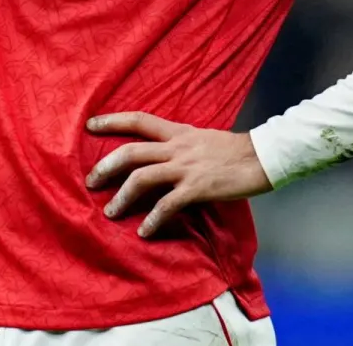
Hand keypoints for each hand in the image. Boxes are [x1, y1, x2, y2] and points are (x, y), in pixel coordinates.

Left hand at [85, 111, 273, 237]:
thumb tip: (161, 155)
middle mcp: (177, 147)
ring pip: (142, 177)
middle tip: (91, 181)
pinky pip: (168, 205)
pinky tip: (145, 232)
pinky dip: (153, 219)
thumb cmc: (234, 150)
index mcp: (178, 132)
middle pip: (131, 151)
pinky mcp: (197, 188)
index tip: (90, 124)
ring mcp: (186, 167)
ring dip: (122, 197)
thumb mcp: (201, 139)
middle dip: (106, 166)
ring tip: (110, 213)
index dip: (112, 120)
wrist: (263, 157)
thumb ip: (180, 145)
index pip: (138, 120)